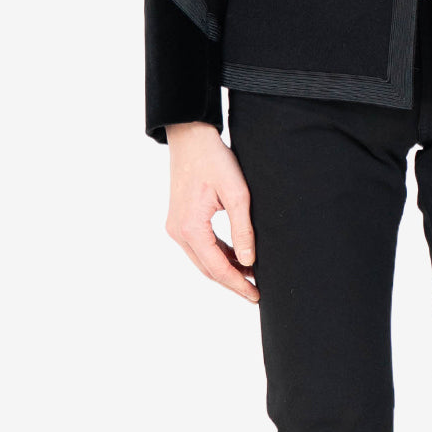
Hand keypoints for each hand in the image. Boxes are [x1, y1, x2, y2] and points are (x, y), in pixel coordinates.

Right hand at [164, 121, 259, 303]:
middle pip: (208, 269)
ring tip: (250, 274)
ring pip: (202, 260)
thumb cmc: (214, 159)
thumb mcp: (236, 193)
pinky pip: (199, 246)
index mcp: (190, 228)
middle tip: (256, 291)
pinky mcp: (179, 219)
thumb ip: (242, 230)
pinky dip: (217, 254)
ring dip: (225, 268)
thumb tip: (248, 262)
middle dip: (232, 282)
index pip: (217, 268)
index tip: (256, 295)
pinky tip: (235, 256)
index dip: (238, 284)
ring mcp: (175, 226)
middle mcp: (178, 232)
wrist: (190, 137)